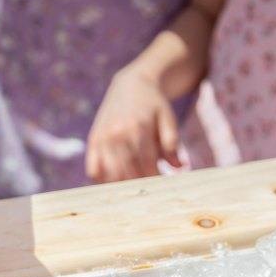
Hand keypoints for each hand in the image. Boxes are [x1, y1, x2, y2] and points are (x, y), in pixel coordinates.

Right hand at [86, 66, 180, 182]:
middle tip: (149, 192)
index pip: (147, 165)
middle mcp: (117, 134)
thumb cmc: (153, 104)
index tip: (162, 189)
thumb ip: (172, 143)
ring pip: (111, 174)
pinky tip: (116, 182)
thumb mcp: (167, 118)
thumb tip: (181, 168)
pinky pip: (94, 169)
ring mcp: (103, 138)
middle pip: (129, 172)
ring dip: (123, 186)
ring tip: (135, 190)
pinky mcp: (94, 141)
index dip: (155, 180)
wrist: (131, 84)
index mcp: (138, 129)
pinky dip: (103, 180)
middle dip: (141, 186)